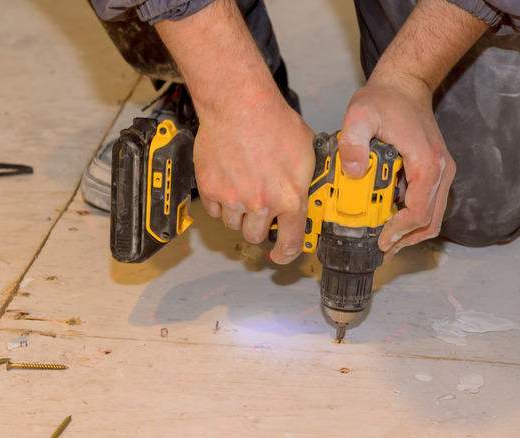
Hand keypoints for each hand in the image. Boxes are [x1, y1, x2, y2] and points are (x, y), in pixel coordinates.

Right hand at [193, 91, 315, 263]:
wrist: (239, 105)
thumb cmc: (273, 122)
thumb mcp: (307, 152)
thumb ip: (305, 181)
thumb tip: (308, 194)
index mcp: (290, 198)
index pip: (289, 243)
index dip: (286, 254)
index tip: (281, 255)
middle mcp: (261, 203)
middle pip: (255, 236)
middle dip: (258, 225)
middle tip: (259, 206)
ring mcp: (233, 199)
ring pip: (233, 223)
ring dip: (238, 212)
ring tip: (244, 185)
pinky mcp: (211, 190)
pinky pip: (214, 208)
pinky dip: (220, 200)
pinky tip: (229, 179)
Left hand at [338, 71, 455, 262]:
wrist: (405, 83)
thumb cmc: (386, 99)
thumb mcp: (360, 114)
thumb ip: (352, 142)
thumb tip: (354, 172)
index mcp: (427, 162)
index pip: (420, 212)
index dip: (400, 232)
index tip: (381, 240)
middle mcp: (440, 170)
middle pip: (430, 221)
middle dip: (406, 240)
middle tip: (381, 249)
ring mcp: (439, 172)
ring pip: (431, 216)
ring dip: (409, 231)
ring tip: (383, 239)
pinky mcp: (433, 172)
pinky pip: (426, 204)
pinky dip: (410, 216)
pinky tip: (387, 216)